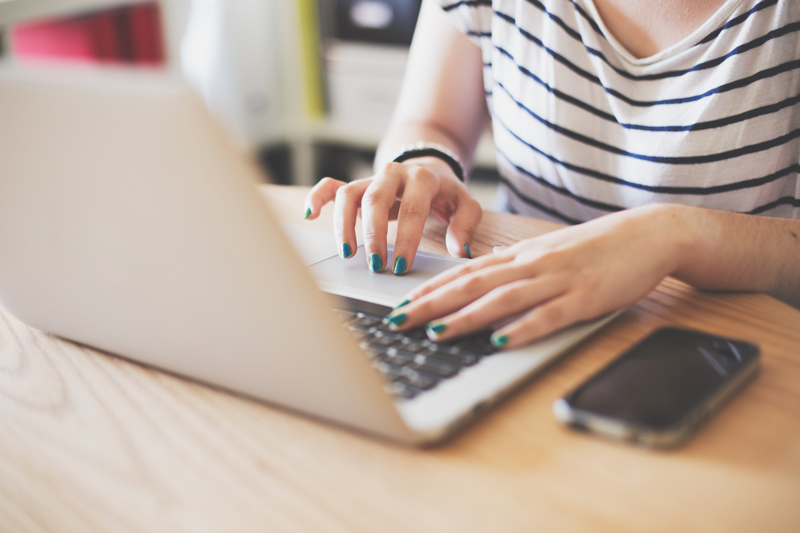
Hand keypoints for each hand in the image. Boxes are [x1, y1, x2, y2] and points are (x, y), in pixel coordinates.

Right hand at [303, 157, 481, 272]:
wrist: (429, 167)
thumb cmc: (445, 192)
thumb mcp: (465, 204)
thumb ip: (465, 225)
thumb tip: (459, 250)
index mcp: (422, 178)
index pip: (412, 208)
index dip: (406, 238)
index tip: (401, 265)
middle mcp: (393, 174)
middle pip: (375, 200)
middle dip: (373, 235)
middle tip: (377, 265)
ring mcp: (371, 178)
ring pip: (349, 194)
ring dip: (345, 224)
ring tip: (348, 253)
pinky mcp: (357, 185)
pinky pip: (331, 186)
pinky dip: (318, 197)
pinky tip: (311, 215)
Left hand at [385, 204, 689, 348]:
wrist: (648, 234)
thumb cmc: (596, 247)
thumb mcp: (548, 252)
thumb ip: (514, 266)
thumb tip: (480, 276)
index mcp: (521, 255)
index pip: (464, 272)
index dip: (429, 289)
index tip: (399, 304)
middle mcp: (532, 265)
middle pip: (472, 284)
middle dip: (430, 304)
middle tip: (397, 319)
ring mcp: (557, 281)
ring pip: (502, 299)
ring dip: (465, 316)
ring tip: (434, 331)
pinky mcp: (584, 298)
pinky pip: (548, 315)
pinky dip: (522, 329)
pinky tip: (500, 341)